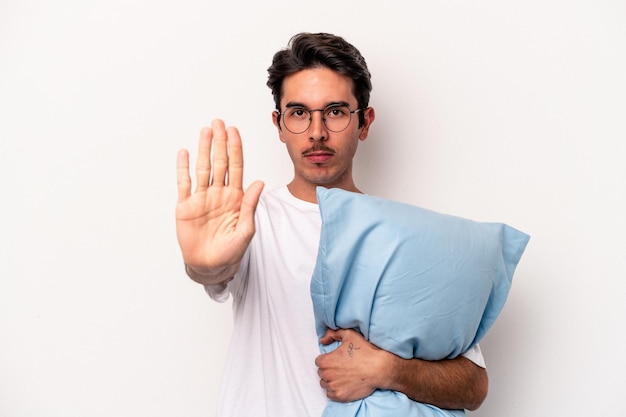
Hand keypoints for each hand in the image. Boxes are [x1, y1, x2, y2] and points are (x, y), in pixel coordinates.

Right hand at [176, 119, 263, 275]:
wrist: (211, 266)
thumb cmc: (231, 251)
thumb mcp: (246, 229)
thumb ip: (251, 205)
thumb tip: (259, 182)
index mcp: (236, 197)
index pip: (236, 167)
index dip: (235, 148)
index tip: (234, 131)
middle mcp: (219, 193)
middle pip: (219, 162)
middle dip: (220, 142)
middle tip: (218, 123)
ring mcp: (202, 198)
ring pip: (203, 168)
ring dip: (204, 149)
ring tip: (205, 131)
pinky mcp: (186, 206)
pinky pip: (184, 183)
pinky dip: (183, 168)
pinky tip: (185, 153)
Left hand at [315, 328, 387, 402]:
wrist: (379, 369)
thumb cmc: (365, 352)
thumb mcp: (349, 334)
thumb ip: (332, 334)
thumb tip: (322, 340)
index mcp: (326, 361)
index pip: (319, 361)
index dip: (328, 359)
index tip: (336, 360)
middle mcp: (327, 375)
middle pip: (322, 373)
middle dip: (329, 370)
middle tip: (341, 367)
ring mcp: (333, 387)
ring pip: (325, 384)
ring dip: (331, 380)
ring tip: (343, 376)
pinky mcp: (340, 396)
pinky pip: (330, 394)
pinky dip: (335, 390)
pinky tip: (344, 384)